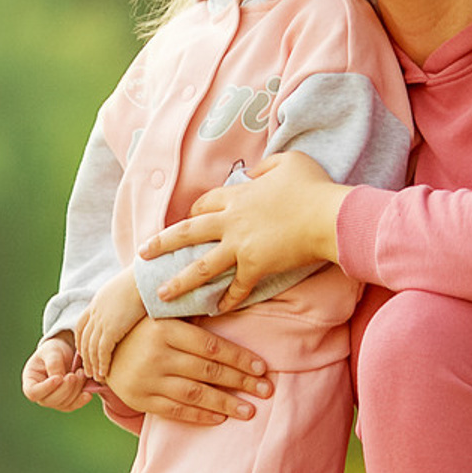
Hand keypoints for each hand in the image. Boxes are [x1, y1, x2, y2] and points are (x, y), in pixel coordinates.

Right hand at [21, 332, 90, 410]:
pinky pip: (73, 405)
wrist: (65, 353)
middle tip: (75, 374)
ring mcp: (53, 400)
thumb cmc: (54, 350)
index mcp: (31, 381)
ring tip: (81, 373)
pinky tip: (88, 393)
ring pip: (64, 404)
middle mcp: (41, 394)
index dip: (45, 388)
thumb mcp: (52, 351)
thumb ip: (54, 363)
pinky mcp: (67, 402)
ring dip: (75, 390)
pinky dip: (81, 400)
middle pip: (50, 401)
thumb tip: (60, 378)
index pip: (33, 392)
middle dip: (65, 388)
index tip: (58, 378)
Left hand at [75, 273, 147, 381]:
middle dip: (85, 356)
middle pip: (84, 338)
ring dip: (92, 364)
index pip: (82, 324)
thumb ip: (126, 302)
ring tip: (96, 377)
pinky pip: (102, 351)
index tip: (84, 351)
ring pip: (90, 348)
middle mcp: (96, 311)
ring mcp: (102, 320)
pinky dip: (101, 364)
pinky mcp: (111, 329)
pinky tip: (104, 374)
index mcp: (99, 301)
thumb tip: (135, 309)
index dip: (81, 339)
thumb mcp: (129, 290)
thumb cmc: (146, 281)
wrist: (148, 277)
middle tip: (88, 370)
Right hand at [102, 315, 273, 427]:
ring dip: (226, 404)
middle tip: (266, 390)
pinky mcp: (140, 399)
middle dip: (241, 382)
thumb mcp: (163, 316)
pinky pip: (175, 411)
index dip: (239, 358)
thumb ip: (193, 316)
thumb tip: (233, 309)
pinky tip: (220, 418)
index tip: (262, 367)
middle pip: (207, 372)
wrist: (102, 350)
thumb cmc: (142, 329)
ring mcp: (147, 379)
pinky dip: (200, 416)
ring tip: (250, 410)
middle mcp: (156, 354)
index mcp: (164, 329)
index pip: (210, 346)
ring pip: (195, 395)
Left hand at [139, 151, 347, 312]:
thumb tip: (254, 172)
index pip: (203, 205)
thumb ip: (266, 166)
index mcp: (237, 195)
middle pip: (188, 233)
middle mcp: (232, 221)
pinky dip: (227, 300)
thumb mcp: (288, 162)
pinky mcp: (256, 266)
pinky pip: (237, 287)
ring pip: (201, 266)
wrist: (329, 217)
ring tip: (161, 295)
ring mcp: (241, 245)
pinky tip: (216, 310)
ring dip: (180, 281)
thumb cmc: (313, 187)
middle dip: (162, 244)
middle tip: (142, 255)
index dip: (193, 213)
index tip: (184, 222)